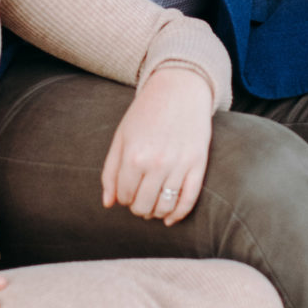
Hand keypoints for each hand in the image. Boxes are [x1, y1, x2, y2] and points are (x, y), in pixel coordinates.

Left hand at [100, 62, 215, 224]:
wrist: (180, 89)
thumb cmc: (146, 113)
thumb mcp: (121, 138)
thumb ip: (111, 172)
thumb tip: (108, 204)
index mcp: (134, 156)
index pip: (124, 196)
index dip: (123, 198)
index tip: (127, 191)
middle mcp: (157, 164)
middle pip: (143, 206)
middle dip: (138, 207)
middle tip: (139, 199)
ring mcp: (180, 165)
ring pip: (164, 207)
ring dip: (155, 212)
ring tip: (153, 205)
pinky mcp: (198, 165)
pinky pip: (188, 201)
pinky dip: (178, 214)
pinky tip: (169, 218)